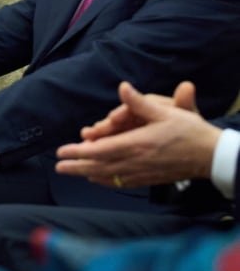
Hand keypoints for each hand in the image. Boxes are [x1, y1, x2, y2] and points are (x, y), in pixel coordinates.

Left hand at [55, 81, 219, 187]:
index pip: (100, 150)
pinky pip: (122, 182)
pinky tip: (97, 179)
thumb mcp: (166, 112)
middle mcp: (136, 161)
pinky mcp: (149, 179)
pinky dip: (106, 181)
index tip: (61, 151)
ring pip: (108, 176)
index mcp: (136, 144)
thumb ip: (140, 102)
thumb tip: (123, 87)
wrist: (211, 156)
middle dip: (76, 166)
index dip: (78, 151)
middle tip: (58, 166)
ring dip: (87, 174)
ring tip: (70, 172)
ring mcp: (142, 172)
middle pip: (99, 166)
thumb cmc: (189, 132)